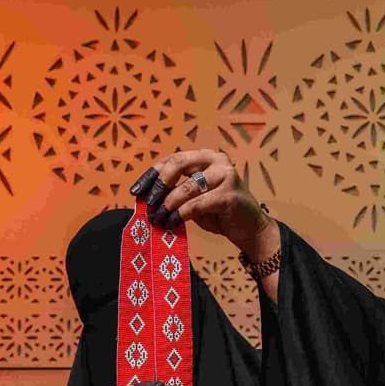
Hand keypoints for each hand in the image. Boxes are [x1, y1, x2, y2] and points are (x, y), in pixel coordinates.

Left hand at [128, 149, 278, 262]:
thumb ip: (175, 192)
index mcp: (204, 157)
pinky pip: (197, 204)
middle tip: (148, 204)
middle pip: (178, 164)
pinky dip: (181, 214)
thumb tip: (146, 197)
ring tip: (157, 219)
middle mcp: (216, 160)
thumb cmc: (219, 212)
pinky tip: (171, 223)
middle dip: (158, 185)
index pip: (172, 159)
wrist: (249, 228)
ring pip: (186, 188)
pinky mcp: (229, 195)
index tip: (135, 191)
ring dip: (168, 205)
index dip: (151, 175)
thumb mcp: (193, 198)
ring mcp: (225, 175)